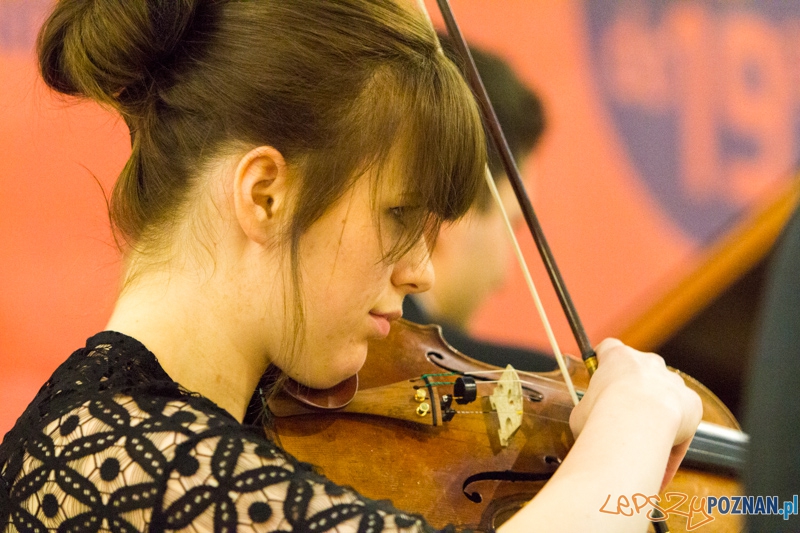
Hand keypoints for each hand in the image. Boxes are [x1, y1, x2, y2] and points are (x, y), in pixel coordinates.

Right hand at [569, 338, 702, 488]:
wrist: (635, 426)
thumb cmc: (601, 416)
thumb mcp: (580, 411)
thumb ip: (590, 407)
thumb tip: (591, 421)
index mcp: (617, 357)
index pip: (608, 349)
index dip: (603, 364)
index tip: (599, 380)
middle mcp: (648, 363)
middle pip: (641, 371)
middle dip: (634, 390)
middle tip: (621, 416)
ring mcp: (673, 381)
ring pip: (664, 396)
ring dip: (656, 414)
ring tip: (644, 444)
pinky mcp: (692, 402)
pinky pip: (682, 421)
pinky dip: (673, 438)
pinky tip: (661, 459)